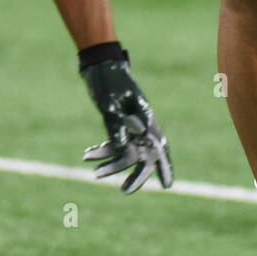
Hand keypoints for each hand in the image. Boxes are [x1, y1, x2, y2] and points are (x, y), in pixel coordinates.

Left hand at [81, 52, 172, 193]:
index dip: (164, 167)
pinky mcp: (117, 122)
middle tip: (125, 191)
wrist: (100, 64)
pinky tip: (89, 155)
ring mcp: (129, 124)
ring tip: (96, 175)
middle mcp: (141, 124)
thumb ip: (116, 126)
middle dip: (137, 175)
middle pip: (146, 155)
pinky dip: (103, 149)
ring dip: (112, 164)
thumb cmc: (109, 79)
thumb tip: (122, 151)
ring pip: (126, 151)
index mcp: (146, 117)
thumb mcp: (110, 102)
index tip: (167, 185)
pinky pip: (114, 141)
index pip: (159, 148)